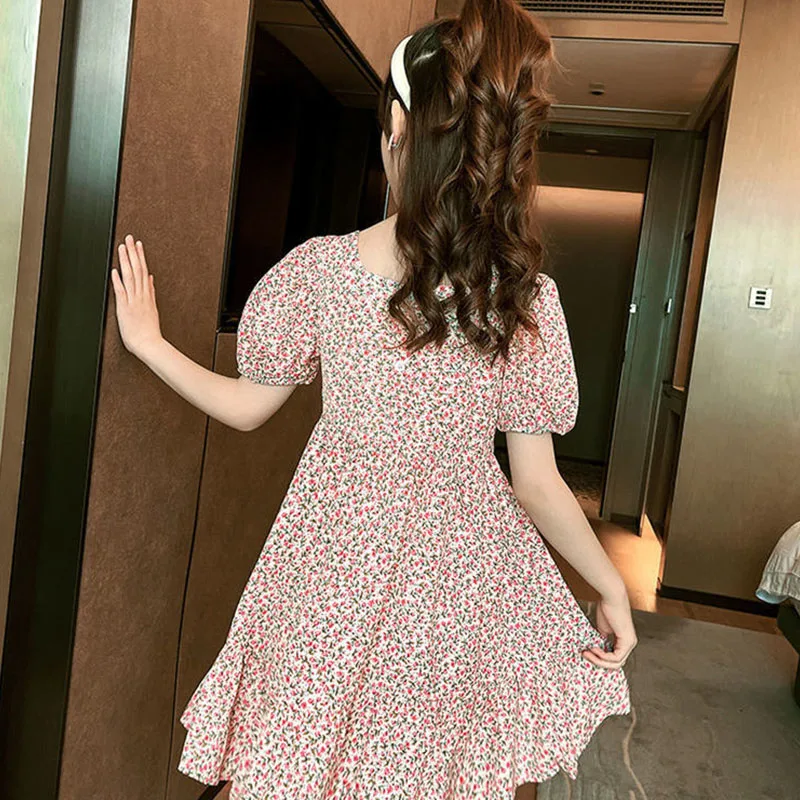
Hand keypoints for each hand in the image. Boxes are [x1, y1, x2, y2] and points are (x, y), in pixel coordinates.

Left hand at [111, 234, 162, 358]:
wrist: (149, 345)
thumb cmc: (149, 331)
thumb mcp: (153, 308)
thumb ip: (151, 292)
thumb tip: (150, 279)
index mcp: (147, 295)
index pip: (143, 271)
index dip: (140, 257)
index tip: (138, 245)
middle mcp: (140, 296)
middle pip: (137, 270)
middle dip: (133, 253)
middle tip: (130, 238)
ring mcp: (133, 301)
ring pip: (131, 277)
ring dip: (127, 261)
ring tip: (123, 247)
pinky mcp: (125, 308)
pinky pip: (122, 292)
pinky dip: (118, 281)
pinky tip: (115, 270)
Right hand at [582, 594, 636, 669]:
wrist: (612, 597)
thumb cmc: (607, 607)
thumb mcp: (603, 628)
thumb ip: (602, 639)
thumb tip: (596, 649)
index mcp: (625, 640)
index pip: (615, 658)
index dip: (601, 659)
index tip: (587, 652)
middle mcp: (630, 643)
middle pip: (616, 664)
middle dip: (599, 662)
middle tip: (585, 655)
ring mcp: (630, 643)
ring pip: (617, 663)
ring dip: (599, 660)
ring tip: (588, 652)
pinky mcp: (628, 641)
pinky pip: (616, 657)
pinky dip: (603, 656)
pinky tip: (594, 649)